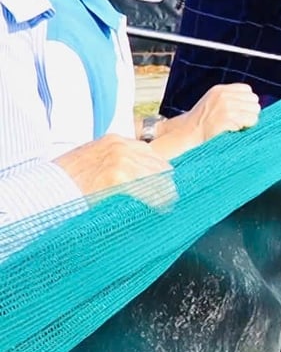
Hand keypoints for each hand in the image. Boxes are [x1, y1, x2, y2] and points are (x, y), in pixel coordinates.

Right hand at [55, 134, 176, 209]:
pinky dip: (157, 201)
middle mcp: (121, 146)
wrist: (41, 192)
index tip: (161, 189)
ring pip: (159, 178)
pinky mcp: (118, 176)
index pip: (152, 155)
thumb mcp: (90, 163)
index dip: (157, 175)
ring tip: (163, 208)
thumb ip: (113, 164)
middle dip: (163, 184)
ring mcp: (121, 159)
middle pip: (160, 166)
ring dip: (163, 194)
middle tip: (167, 201)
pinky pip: (150, 190)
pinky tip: (158, 210)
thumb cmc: (63, 184)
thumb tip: (138, 179)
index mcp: (115, 141)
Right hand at [178, 83, 260, 143]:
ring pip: (255, 110)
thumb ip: (231, 99)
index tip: (238, 112)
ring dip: (249, 120)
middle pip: (253, 100)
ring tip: (235, 126)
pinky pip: (251, 120)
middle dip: (249, 111)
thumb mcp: (213, 103)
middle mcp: (224, 95)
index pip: (247, 90)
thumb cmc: (202, 123)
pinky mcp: (229, 117)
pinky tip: (234, 130)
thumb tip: (256, 104)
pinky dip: (246, 127)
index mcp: (220, 90)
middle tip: (238, 121)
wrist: (186, 134)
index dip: (246, 102)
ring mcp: (226, 106)